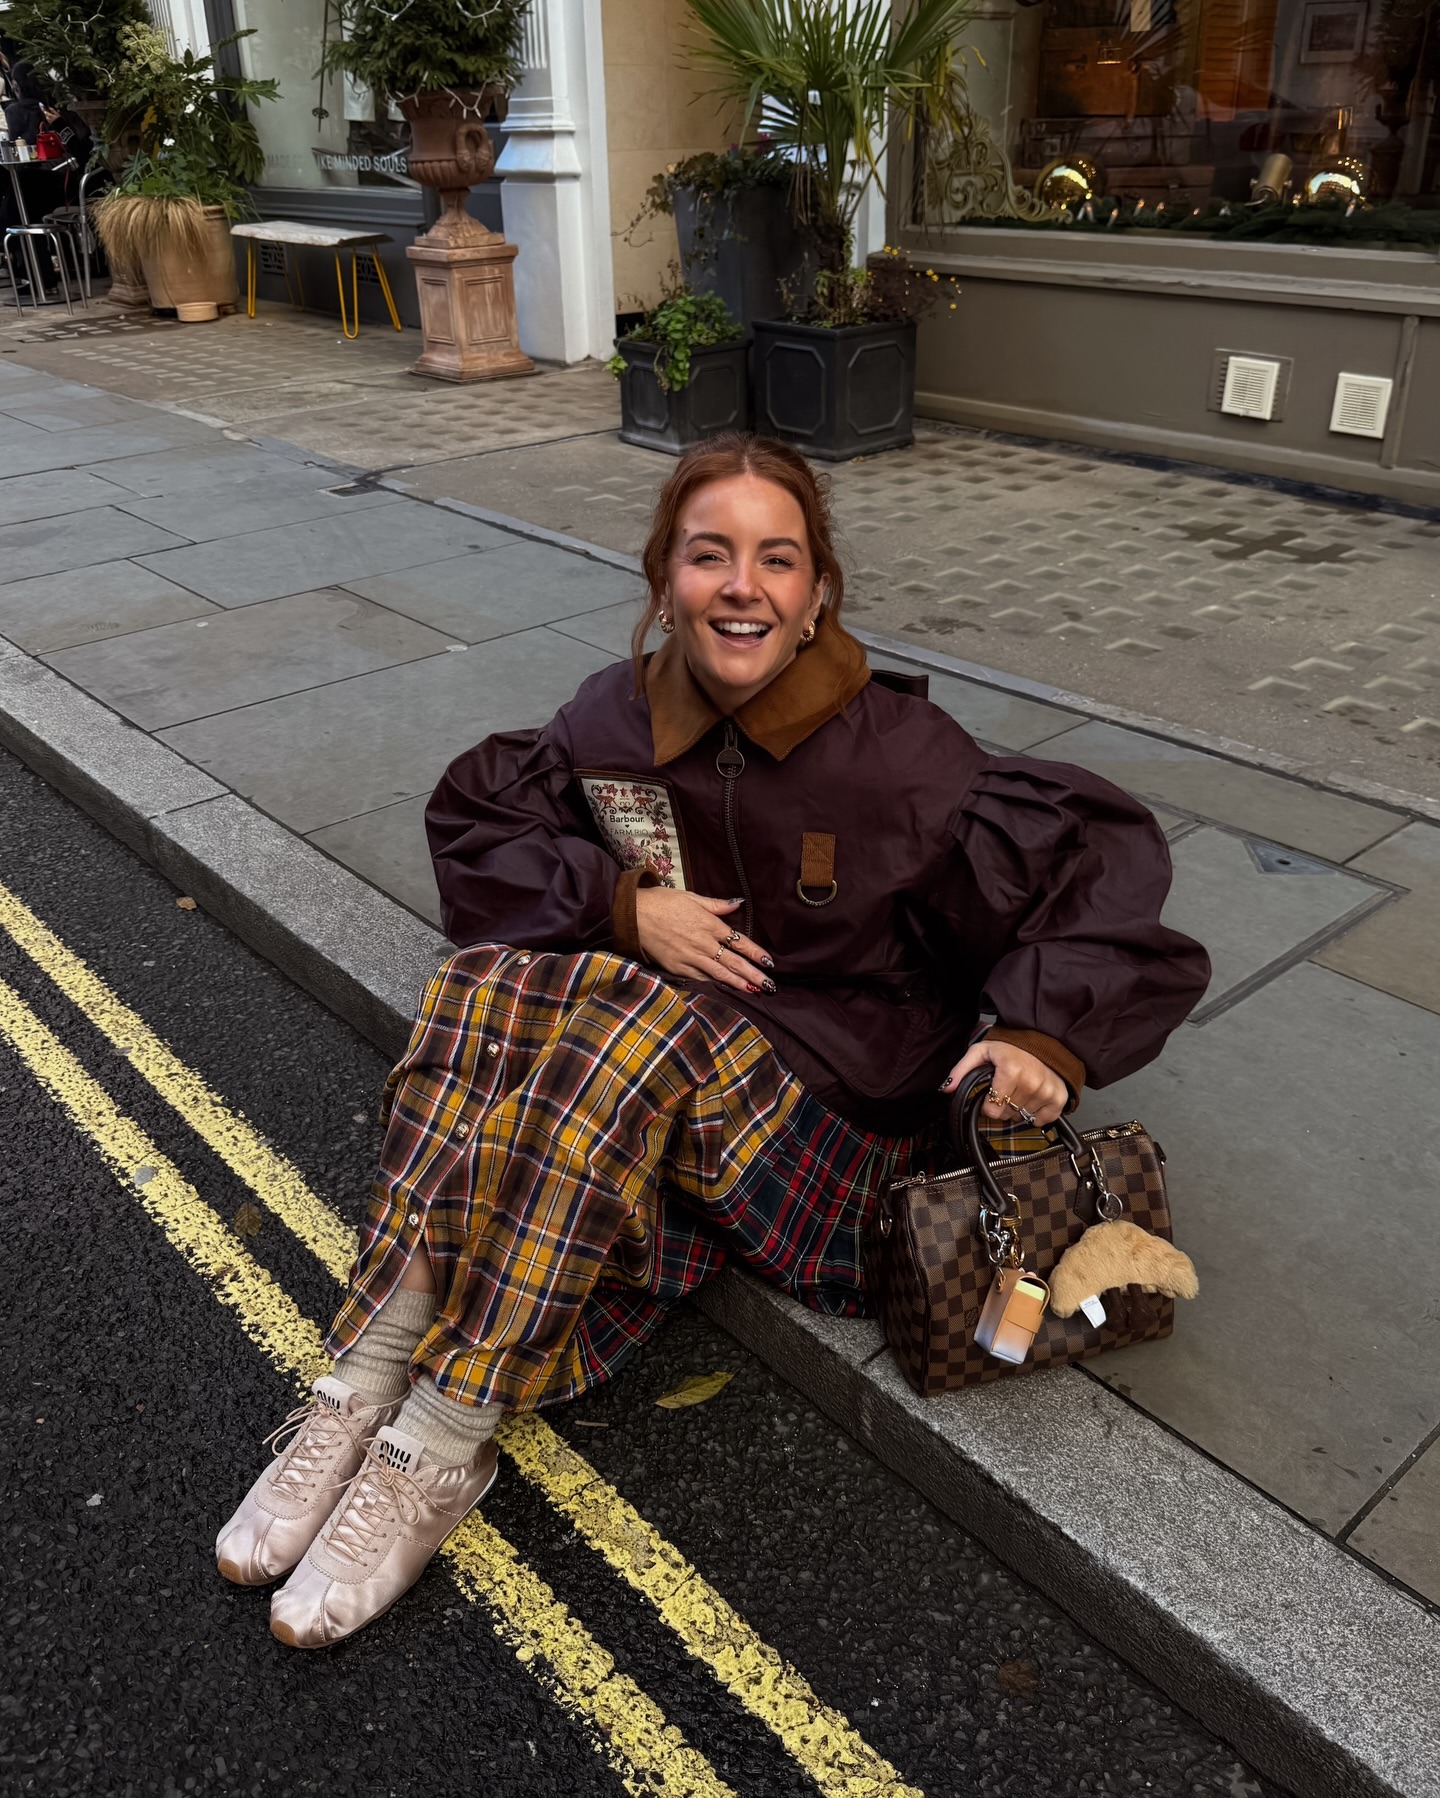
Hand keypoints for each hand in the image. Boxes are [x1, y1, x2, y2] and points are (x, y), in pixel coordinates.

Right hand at [634, 889, 774, 994]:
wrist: (634, 914)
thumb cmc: (662, 902)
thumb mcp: (691, 897)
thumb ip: (716, 904)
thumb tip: (737, 903)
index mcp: (709, 924)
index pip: (739, 942)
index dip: (755, 953)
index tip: (769, 962)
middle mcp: (702, 943)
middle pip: (733, 962)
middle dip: (753, 975)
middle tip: (770, 986)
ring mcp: (689, 957)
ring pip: (719, 974)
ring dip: (738, 983)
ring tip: (753, 991)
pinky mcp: (676, 967)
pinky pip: (699, 978)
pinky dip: (714, 984)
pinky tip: (725, 989)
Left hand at [940, 1039, 1067, 1124]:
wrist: (1042, 1041)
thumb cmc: (1010, 1048)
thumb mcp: (981, 1052)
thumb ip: (961, 1070)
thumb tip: (946, 1088)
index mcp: (1011, 1070)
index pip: (992, 1110)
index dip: (987, 1104)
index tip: (990, 1093)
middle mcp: (1031, 1082)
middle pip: (1006, 1116)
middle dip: (1002, 1106)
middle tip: (1006, 1089)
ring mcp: (1047, 1091)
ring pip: (1022, 1118)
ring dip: (1017, 1109)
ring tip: (1019, 1090)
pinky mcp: (1059, 1098)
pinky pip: (1040, 1120)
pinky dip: (1034, 1114)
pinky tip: (1031, 1098)